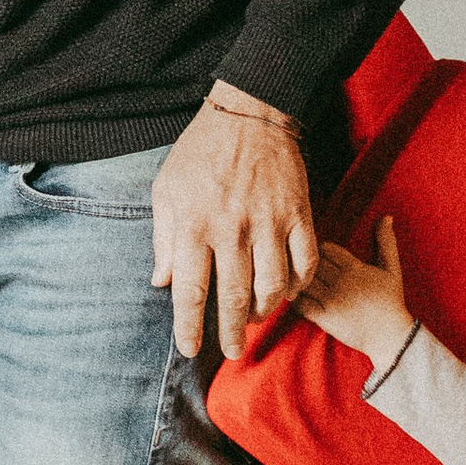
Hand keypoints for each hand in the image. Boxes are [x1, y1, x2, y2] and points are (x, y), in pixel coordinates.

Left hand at [152, 92, 317, 358]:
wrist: (249, 113)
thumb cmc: (200, 152)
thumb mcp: (166, 189)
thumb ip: (162, 238)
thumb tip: (161, 281)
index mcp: (193, 225)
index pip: (190, 290)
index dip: (189, 326)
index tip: (190, 349)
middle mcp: (231, 229)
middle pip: (233, 297)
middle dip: (231, 332)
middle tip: (232, 351)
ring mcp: (268, 222)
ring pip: (272, 286)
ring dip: (265, 312)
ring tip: (257, 320)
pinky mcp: (298, 213)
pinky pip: (304, 262)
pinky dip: (298, 285)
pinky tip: (288, 292)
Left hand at [293, 216, 413, 365]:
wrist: (391, 336)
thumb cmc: (391, 301)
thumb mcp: (392, 269)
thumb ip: (386, 241)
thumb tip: (387, 216)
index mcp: (355, 268)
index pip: (325, 249)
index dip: (319, 251)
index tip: (320, 258)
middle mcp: (342, 282)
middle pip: (311, 264)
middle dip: (304, 264)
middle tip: (299, 266)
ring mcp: (333, 301)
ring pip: (303, 282)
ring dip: (296, 280)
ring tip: (294, 280)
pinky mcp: (325, 318)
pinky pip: (301, 304)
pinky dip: (295, 299)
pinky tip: (296, 296)